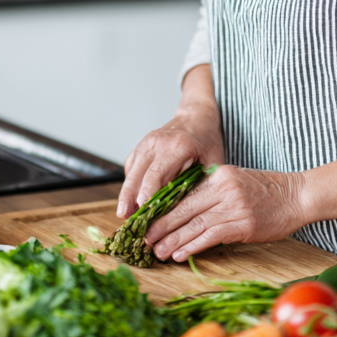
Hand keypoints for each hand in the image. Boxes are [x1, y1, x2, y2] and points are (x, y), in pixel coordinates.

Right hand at [116, 65, 223, 218]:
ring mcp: (146, 143)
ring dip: (125, 194)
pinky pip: (131, 167)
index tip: (143, 215)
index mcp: (178, 146)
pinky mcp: (140, 146)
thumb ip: (203, 182)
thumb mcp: (213, 161)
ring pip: (131, 172)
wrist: (197, 116)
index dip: (147, 196)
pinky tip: (129, 199)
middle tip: (127, 220)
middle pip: (138, 175)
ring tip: (123, 214)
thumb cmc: (207, 140)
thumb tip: (193, 211)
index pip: (156, 175)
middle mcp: (158, 143)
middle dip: (130, 199)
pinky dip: (129, 183)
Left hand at [144, 164, 307, 261]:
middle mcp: (223, 188)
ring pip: (194, 224)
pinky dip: (192, 246)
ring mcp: (233, 206)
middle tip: (143, 238)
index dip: (163, 208)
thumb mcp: (236, 182)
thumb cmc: (268, 191)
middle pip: (183, 208)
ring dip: (172, 240)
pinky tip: (179, 254)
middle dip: (160, 225)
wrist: (298, 195)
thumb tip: (185, 211)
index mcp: (218, 174)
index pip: (184, 192)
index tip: (147, 220)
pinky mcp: (243, 224)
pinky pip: (210, 236)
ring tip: (156, 251)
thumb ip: (212, 192)